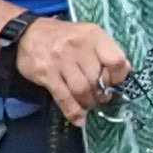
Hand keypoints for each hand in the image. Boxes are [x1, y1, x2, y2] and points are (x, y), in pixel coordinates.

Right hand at [11, 15, 129, 124]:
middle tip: (99, 97)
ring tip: (88, 104)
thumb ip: (105, 51)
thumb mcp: (87, 35)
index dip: (118, 76)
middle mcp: (78, 45)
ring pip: (83, 90)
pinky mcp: (46, 73)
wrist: (27, 33)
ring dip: (88, 103)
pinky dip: (73, 112)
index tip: (113, 82)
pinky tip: (78, 119)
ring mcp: (61, 60)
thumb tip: (125, 71)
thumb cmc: (63, 37)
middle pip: (98, 79)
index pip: (116, 60)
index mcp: (93, 35)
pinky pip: (64, 97)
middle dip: (101, 94)